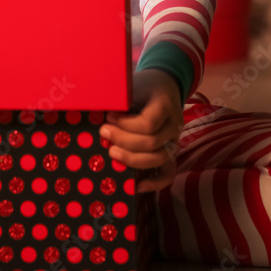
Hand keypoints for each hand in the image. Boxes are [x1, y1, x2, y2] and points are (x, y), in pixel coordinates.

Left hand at [98, 69, 183, 192]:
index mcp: (165, 104)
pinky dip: (154, 183)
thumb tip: (95, 112)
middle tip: (104, 133)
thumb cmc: (144, 85)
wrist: (164, 84)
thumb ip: (120, 100)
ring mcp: (175, 139)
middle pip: (152, 143)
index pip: (148, 123)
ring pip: (159, 159)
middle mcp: (174, 124)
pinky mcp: (172, 151)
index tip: (109, 117)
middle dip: (124, 141)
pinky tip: (137, 186)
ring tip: (111, 152)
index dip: (126, 124)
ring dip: (133, 159)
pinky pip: (168, 172)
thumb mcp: (133, 85)